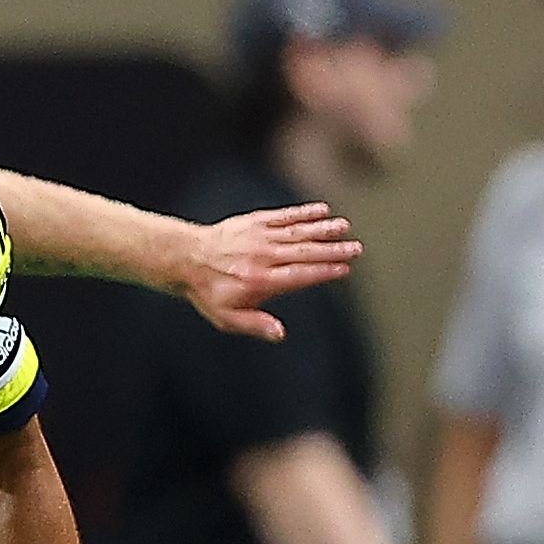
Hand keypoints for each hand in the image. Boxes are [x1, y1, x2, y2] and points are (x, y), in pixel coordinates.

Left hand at [179, 203, 361, 341]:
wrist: (186, 258)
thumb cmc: (210, 293)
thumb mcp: (228, 318)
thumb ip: (256, 325)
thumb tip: (281, 334)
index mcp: (260, 281)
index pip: (299, 275)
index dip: (323, 271)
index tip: (345, 269)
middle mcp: (262, 256)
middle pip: (304, 252)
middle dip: (332, 250)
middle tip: (357, 249)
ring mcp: (259, 236)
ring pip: (297, 231)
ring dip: (323, 229)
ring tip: (346, 227)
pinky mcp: (254, 221)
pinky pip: (283, 216)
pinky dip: (303, 212)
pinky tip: (323, 210)